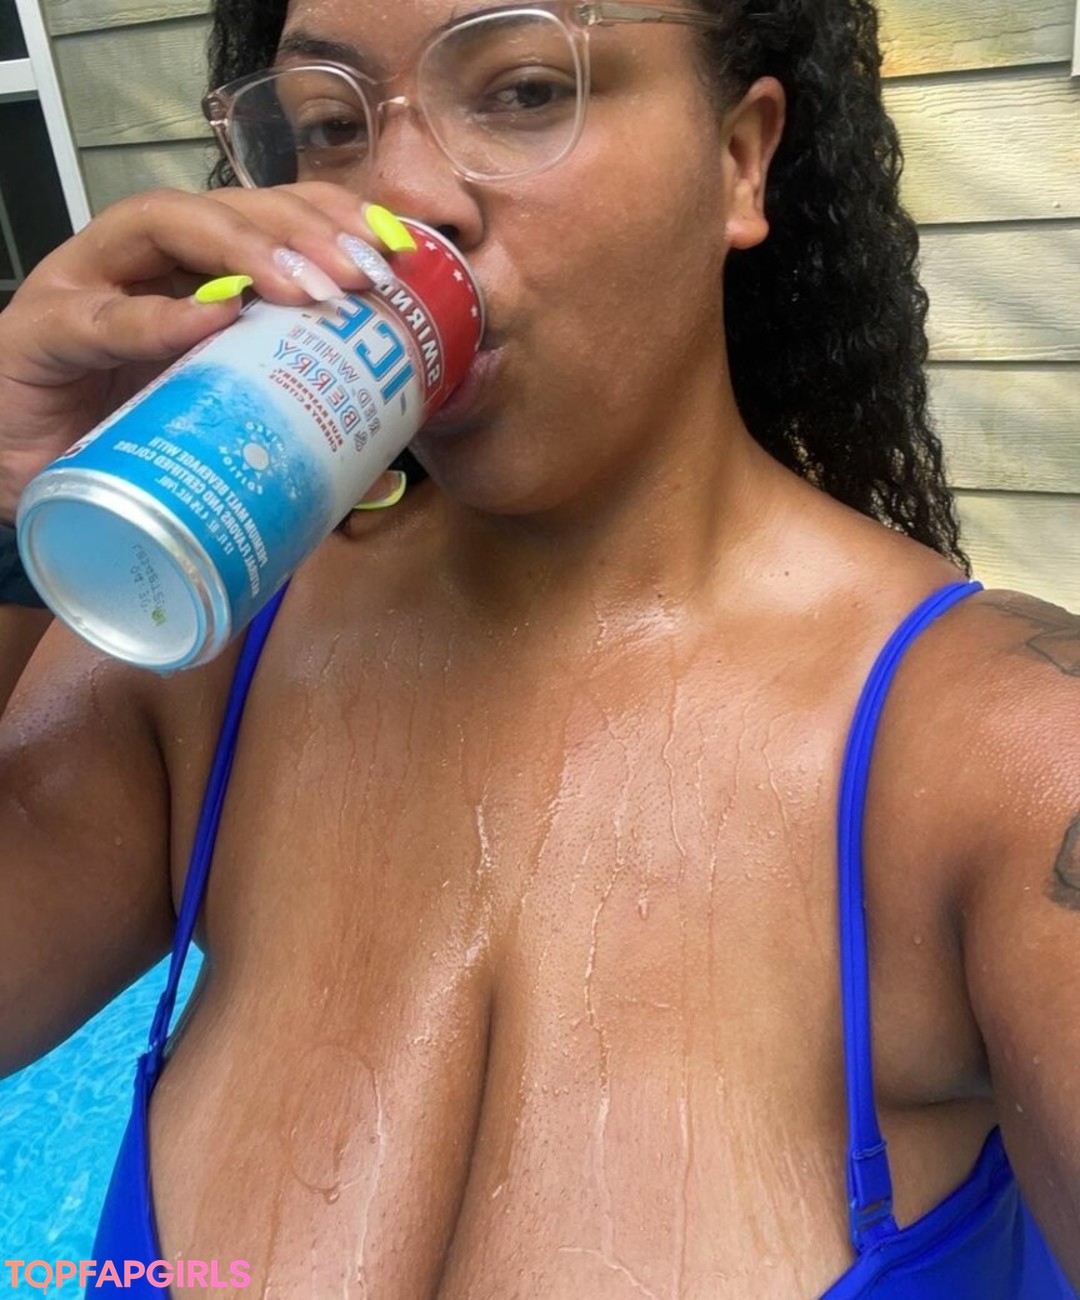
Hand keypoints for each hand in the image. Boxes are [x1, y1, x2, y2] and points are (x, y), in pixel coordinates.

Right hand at [0, 183, 396, 524]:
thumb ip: (284, 416)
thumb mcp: (216, 417)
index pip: (266, 216)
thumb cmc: (124, 442)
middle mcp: (141, 263)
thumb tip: (380, 449)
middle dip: (302, 228)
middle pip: (226, 206)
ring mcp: (86, 286)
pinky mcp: (42, 333)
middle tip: (363, 273)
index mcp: (190, 274)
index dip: (332, 218)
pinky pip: (102, 316)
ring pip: (165, 227)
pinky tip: (214, 322)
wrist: (21, 481)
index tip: (396, 247)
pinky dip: (160, 318)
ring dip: (244, 250)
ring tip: (308, 289)